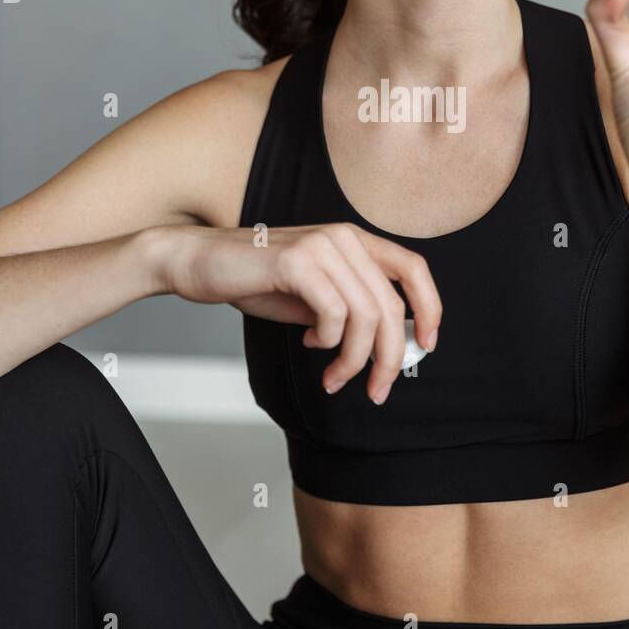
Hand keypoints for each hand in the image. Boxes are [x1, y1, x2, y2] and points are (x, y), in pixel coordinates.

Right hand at [163, 222, 441, 403]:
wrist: (198, 261)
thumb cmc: (256, 280)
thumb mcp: (314, 296)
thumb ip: (350, 312)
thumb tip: (388, 347)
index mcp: (354, 240)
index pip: (414, 268)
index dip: (430, 308)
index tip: (426, 346)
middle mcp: (344, 237)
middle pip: (392, 306)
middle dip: (389, 358)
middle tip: (376, 391)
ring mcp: (321, 245)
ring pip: (366, 316)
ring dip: (354, 360)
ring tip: (332, 378)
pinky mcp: (297, 261)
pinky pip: (334, 314)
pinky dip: (328, 342)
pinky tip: (309, 345)